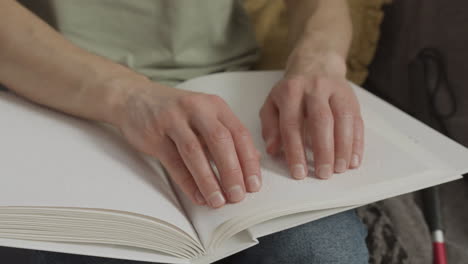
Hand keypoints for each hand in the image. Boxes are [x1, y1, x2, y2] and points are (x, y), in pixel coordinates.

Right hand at [115, 82, 261, 207]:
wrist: (134, 97)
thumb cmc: (175, 111)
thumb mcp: (206, 116)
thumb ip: (228, 135)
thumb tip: (253, 160)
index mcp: (215, 105)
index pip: (239, 133)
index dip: (249, 161)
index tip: (254, 184)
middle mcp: (196, 109)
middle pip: (220, 141)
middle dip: (232, 172)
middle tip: (238, 195)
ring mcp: (173, 120)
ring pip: (195, 152)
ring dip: (208, 180)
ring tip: (218, 201)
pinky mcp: (154, 134)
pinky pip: (173, 162)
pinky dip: (187, 182)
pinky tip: (197, 195)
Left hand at [259, 52, 363, 179]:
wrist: (316, 64)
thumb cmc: (291, 92)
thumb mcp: (273, 104)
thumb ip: (270, 127)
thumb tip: (273, 150)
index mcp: (291, 92)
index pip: (292, 124)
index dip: (295, 151)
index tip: (298, 172)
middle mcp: (314, 88)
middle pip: (321, 120)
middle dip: (323, 150)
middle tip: (323, 174)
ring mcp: (336, 91)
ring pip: (343, 119)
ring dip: (343, 147)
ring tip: (339, 169)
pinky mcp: (352, 97)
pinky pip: (357, 120)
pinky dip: (357, 142)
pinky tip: (354, 159)